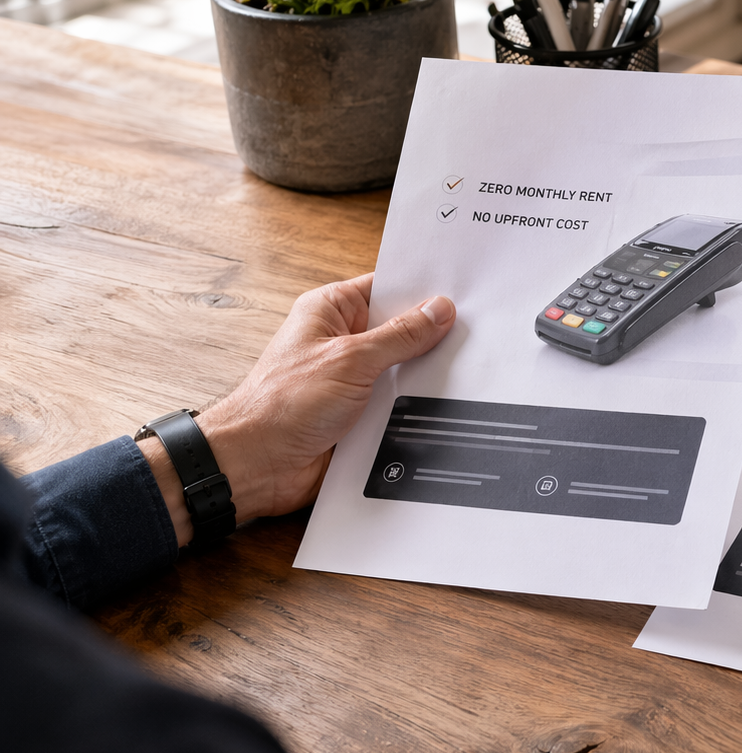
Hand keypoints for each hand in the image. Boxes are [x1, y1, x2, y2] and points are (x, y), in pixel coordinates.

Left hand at [138, 274, 454, 544]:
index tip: (460, 293)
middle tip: (472, 334)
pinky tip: (440, 405)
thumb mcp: (351, 359)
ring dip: (423, 375)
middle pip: (400, 329)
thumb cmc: (281, 405)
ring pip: (403, 369)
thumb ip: (400, 335)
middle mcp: (341, 342)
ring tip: (460, 370)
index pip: (386, 287)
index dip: (421, 290)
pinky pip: (399, 402)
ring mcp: (351, 379)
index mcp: (330, 311)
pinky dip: (416, 406)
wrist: (259, 465)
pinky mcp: (360, 413)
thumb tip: (437, 311)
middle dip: (430, 336)